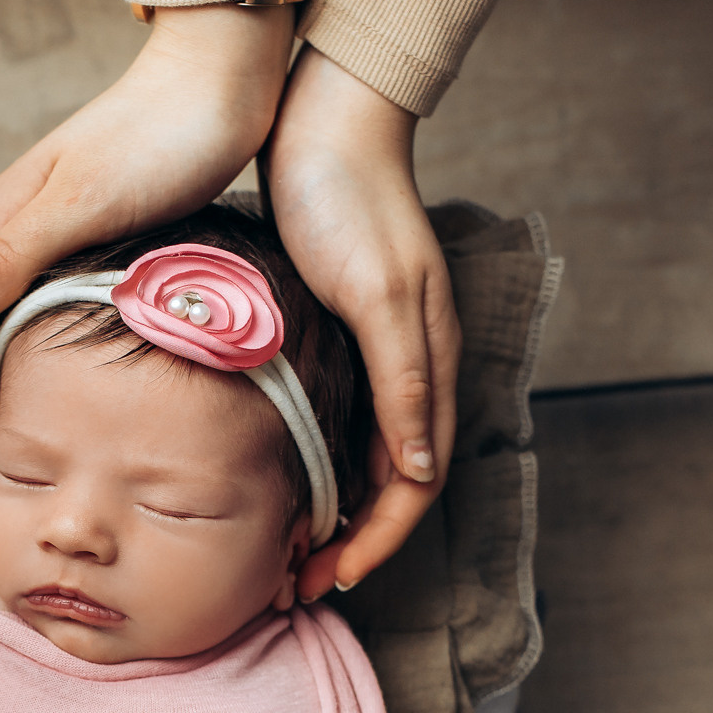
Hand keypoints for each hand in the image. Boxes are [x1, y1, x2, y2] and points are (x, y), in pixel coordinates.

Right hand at [0, 4, 296, 486]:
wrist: (221, 81)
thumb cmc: (159, 136)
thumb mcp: (82, 200)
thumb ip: (14, 258)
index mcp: (1, 228)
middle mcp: (17, 235)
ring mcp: (54, 239)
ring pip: (10, 334)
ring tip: (3, 459)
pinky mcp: (97, 242)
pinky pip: (48, 321)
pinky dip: (39, 367)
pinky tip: (57, 397)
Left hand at [267, 48, 462, 601]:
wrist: (325, 125)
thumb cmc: (351, 202)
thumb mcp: (376, 295)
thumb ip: (403, 383)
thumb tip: (417, 476)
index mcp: (430, 368)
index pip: (413, 489)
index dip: (375, 544)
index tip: (329, 580)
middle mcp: (413, 372)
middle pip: (391, 490)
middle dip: (351, 546)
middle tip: (296, 587)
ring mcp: (381, 356)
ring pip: (368, 465)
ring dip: (333, 516)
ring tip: (286, 555)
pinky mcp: (348, 339)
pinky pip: (343, 426)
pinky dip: (319, 468)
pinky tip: (282, 484)